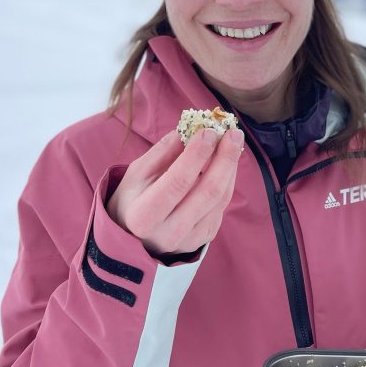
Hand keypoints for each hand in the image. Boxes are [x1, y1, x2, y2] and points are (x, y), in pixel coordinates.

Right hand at [106, 127, 243, 257]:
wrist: (135, 239)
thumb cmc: (133, 199)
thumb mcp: (137, 174)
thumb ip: (163, 152)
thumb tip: (190, 127)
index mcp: (144, 215)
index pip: (178, 182)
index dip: (196, 155)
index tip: (209, 131)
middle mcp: (169, 232)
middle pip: (207, 192)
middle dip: (224, 158)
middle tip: (233, 132)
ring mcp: (190, 239)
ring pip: (220, 198)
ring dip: (230, 166)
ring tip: (233, 140)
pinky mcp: (204, 237)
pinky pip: (222, 205)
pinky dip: (228, 180)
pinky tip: (227, 162)